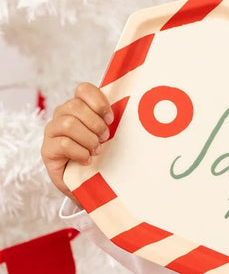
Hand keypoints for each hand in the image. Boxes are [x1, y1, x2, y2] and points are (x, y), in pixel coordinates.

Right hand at [41, 82, 112, 196]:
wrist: (86, 184)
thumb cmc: (101, 157)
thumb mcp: (111, 137)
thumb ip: (114, 122)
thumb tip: (136, 111)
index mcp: (78, 107)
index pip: (83, 89)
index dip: (98, 102)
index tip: (110, 119)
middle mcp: (61, 115)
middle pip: (75, 106)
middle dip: (95, 123)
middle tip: (105, 138)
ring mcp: (52, 132)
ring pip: (68, 123)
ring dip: (88, 138)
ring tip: (96, 150)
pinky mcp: (47, 150)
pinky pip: (62, 143)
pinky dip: (80, 152)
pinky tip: (87, 160)